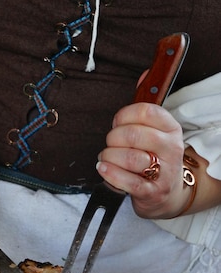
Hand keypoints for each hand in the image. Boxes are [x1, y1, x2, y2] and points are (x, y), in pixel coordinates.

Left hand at [96, 102, 186, 217]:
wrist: (166, 193)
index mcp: (171, 128)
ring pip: (129, 158)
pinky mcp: (152, 192)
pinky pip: (129, 181)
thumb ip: (144, 106)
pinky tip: (104, 169)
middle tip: (111, 144)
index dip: (124, 115)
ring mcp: (164, 171)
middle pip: (133, 135)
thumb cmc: (154, 158)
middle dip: (113, 138)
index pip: (146, 111)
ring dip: (109, 157)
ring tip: (107, 158)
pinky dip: (111, 174)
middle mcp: (171, 148)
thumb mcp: (155, 131)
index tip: (117, 123)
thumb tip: (142, 75)